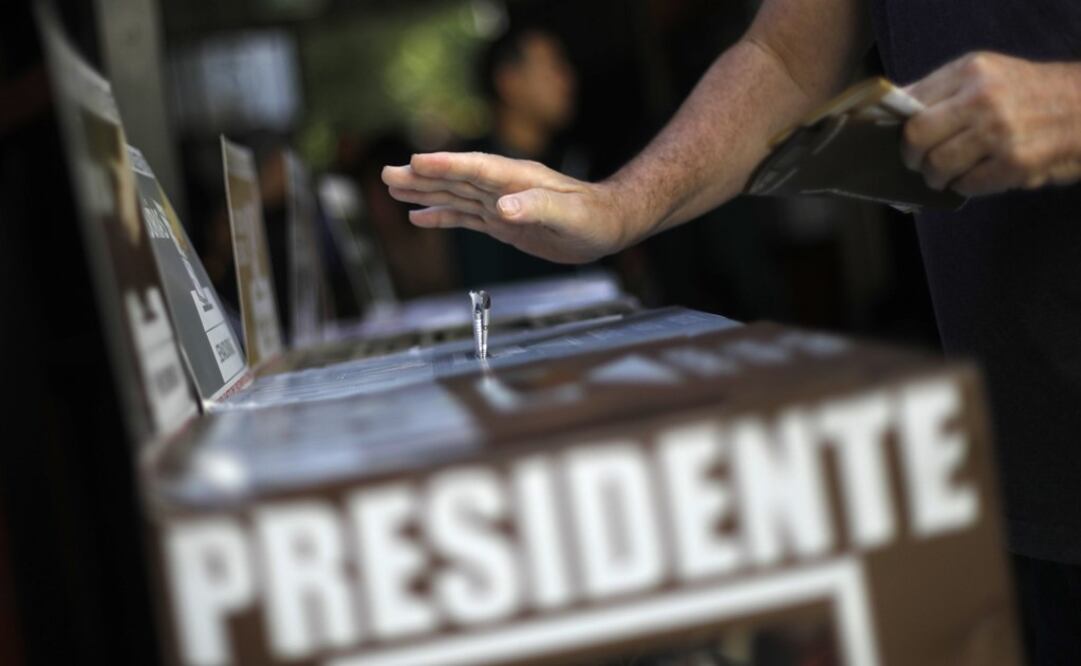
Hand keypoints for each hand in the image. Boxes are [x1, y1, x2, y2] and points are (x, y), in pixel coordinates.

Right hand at [381, 152, 633, 263]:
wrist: (608, 225)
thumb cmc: (594, 218)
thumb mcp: (568, 215)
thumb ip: (537, 208)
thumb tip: (503, 208)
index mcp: (518, 179)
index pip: (475, 169)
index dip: (446, 165)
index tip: (416, 161)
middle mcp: (504, 188)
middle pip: (455, 178)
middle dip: (421, 177)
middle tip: (386, 173)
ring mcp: (501, 204)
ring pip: (455, 195)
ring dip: (425, 192)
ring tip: (393, 187)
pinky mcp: (503, 223)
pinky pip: (466, 216)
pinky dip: (442, 216)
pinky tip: (420, 216)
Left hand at [902, 52, 1080, 196]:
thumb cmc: (1027, 92)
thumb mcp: (985, 75)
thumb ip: (941, 90)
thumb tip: (892, 111)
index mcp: (970, 71)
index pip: (910, 103)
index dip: (898, 127)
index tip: (900, 139)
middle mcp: (982, 98)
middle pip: (916, 136)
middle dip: (911, 157)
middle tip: (917, 163)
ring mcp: (999, 132)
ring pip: (938, 165)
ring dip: (934, 177)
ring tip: (942, 175)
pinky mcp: (1014, 163)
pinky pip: (967, 185)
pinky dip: (962, 187)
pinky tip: (970, 178)